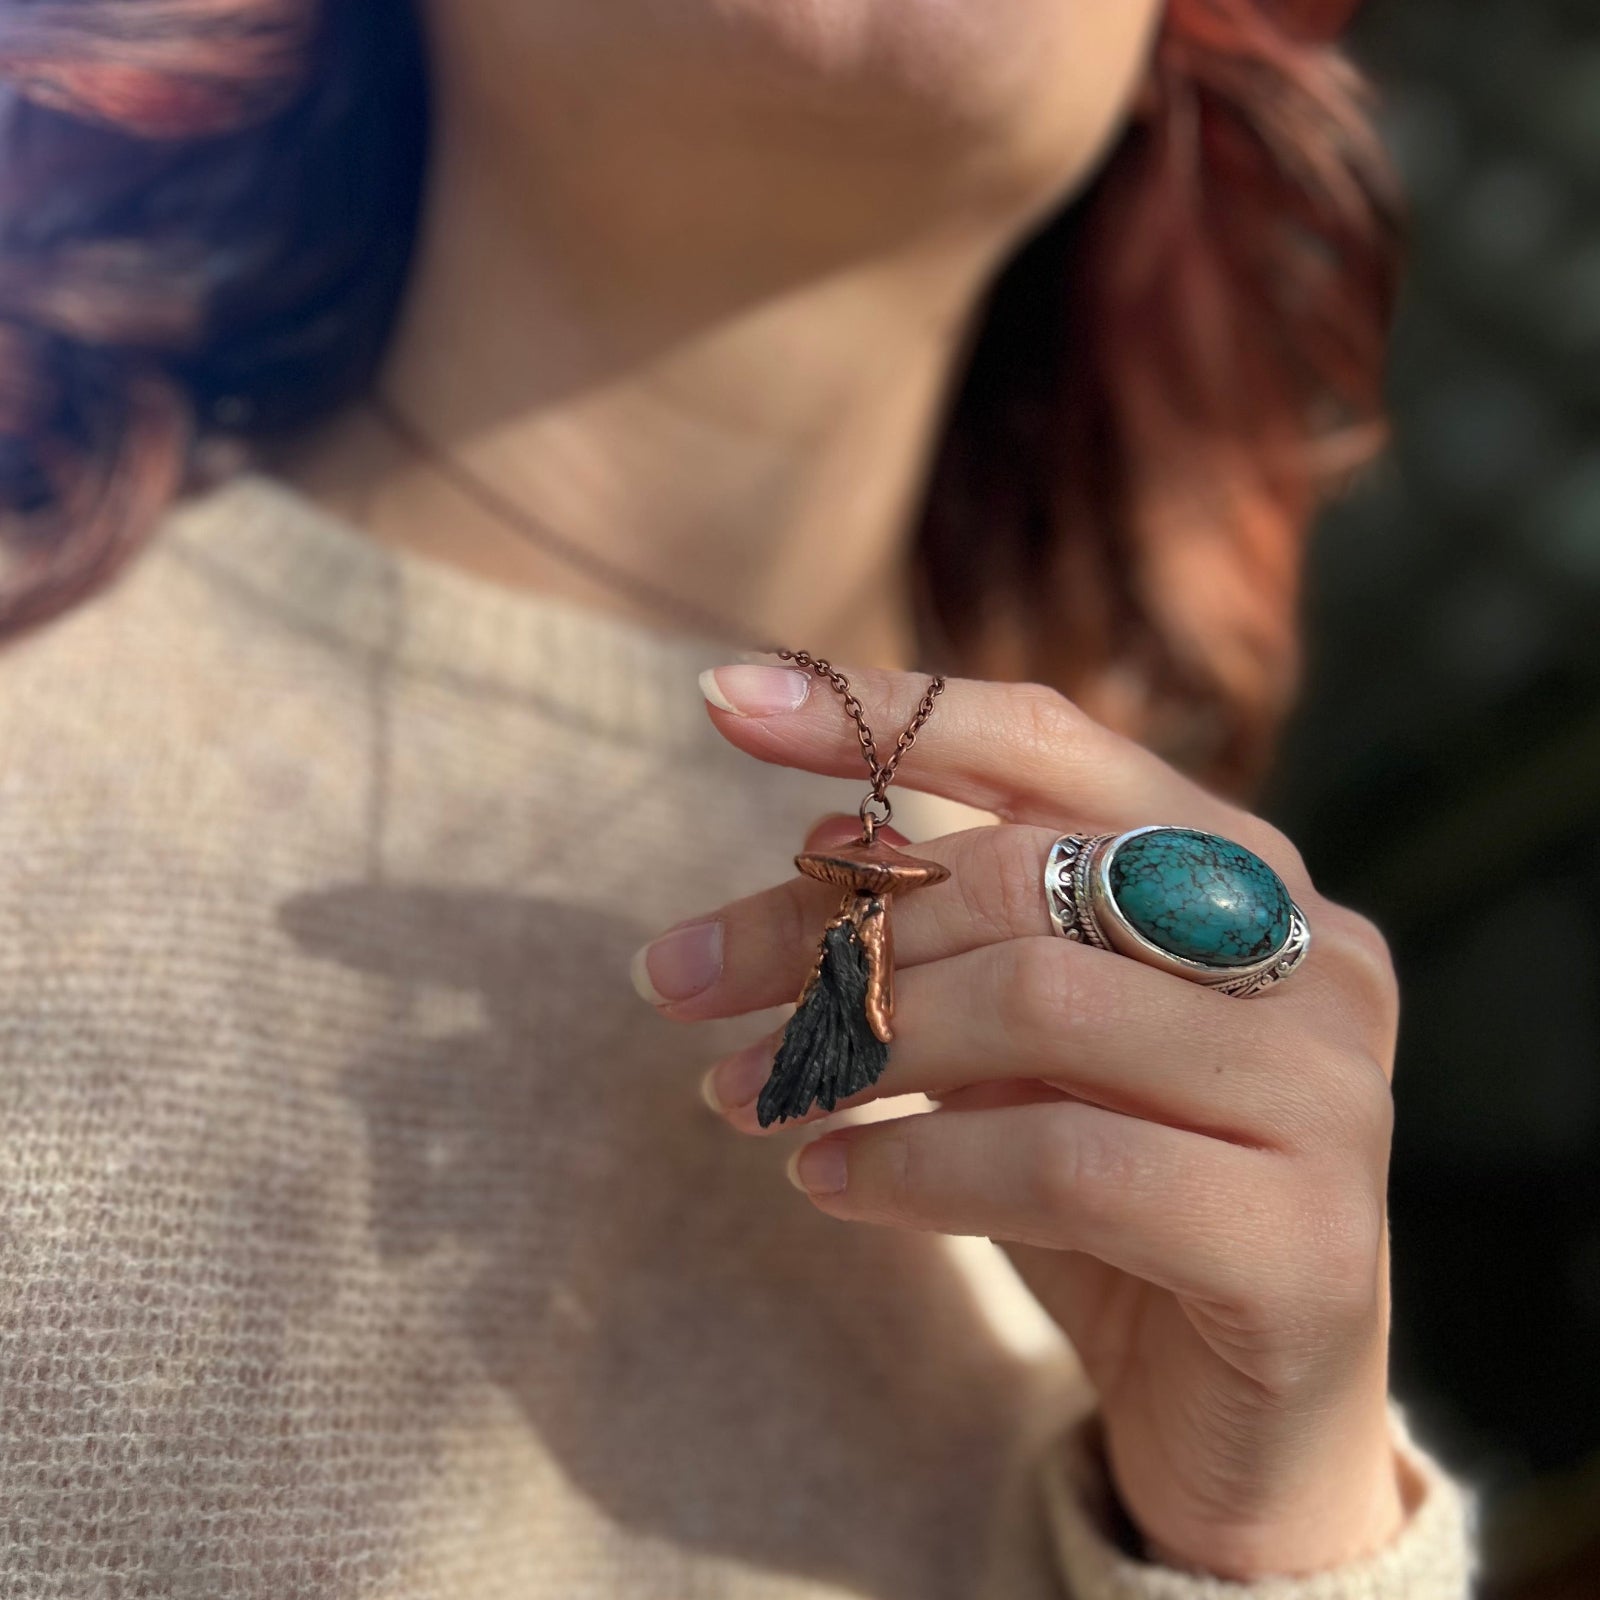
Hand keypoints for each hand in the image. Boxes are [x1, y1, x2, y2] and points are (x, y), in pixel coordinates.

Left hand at [634, 664, 1407, 1579]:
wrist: (1244, 1421)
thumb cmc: (1115, 1202)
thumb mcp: (1014, 1049)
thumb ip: (953, 936)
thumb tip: (824, 833)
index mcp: (1243, 867)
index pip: (1052, 743)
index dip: (888, 712)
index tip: (725, 703)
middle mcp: (1309, 950)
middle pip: (1022, 879)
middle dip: (824, 927)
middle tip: (680, 981)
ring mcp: (1327, 1089)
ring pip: (1041, 1004)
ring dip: (856, 1044)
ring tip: (739, 1095)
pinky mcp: (1307, 1236)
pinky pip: (1063, 1162)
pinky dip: (914, 1165)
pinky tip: (823, 1182)